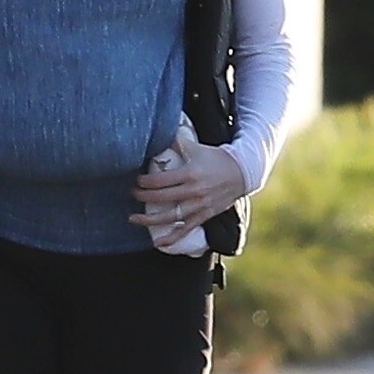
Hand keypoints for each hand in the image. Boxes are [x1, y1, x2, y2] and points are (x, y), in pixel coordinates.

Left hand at [130, 135, 245, 250]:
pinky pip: (186, 229)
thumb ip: (176, 142)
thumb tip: (157, 131)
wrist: (241, 172)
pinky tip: (157, 243)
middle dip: (143, 196)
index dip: (145, 182)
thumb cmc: (216, 158)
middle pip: (162, 198)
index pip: (161, 180)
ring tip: (133, 218)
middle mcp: (194, 191)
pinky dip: (172, 238)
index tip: (136, 181)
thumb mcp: (196, 147)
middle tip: (132, 194)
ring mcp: (199, 206)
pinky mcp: (204, 215)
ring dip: (150, 220)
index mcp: (190, 173)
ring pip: (170, 217)